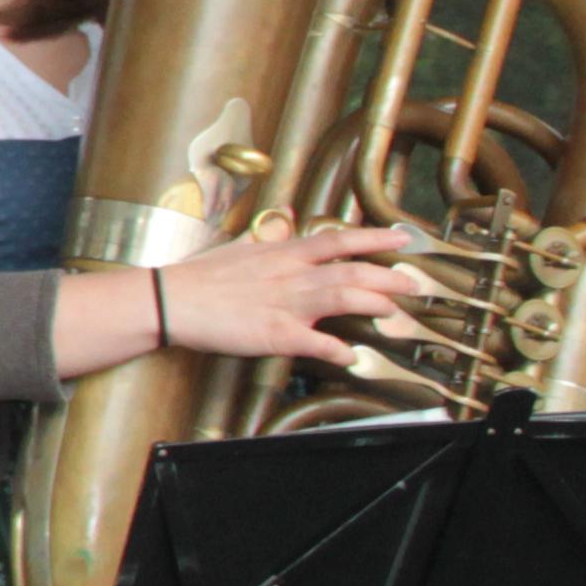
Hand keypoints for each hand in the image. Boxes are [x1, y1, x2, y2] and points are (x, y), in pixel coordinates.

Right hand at [152, 224, 437, 365]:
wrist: (171, 299)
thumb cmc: (199, 276)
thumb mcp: (238, 249)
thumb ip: (268, 242)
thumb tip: (285, 228)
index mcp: (282, 253)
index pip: (337, 240)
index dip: (373, 239)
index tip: (401, 238)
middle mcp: (290, 275)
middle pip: (350, 271)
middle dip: (388, 277)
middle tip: (414, 284)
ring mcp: (285, 304)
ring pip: (342, 299)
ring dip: (375, 306)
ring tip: (396, 315)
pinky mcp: (275, 333)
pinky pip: (316, 343)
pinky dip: (338, 351)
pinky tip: (352, 357)